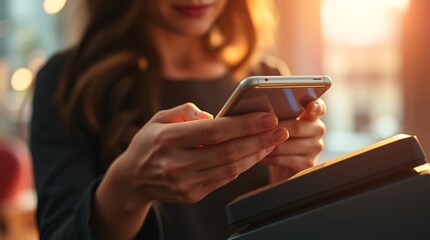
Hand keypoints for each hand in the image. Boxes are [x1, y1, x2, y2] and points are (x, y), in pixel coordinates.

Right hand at [116, 103, 288, 205]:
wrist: (132, 178)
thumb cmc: (149, 143)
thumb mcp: (159, 118)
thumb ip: (186, 112)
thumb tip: (214, 116)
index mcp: (168, 139)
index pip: (214, 132)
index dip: (244, 125)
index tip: (267, 117)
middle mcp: (176, 164)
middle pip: (228, 152)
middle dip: (259, 140)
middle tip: (281, 129)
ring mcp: (184, 183)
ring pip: (230, 168)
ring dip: (256, 154)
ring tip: (273, 141)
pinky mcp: (192, 195)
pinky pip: (224, 180)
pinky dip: (243, 166)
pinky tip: (255, 154)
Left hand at [262, 99, 326, 181]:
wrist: (282, 167)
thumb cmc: (278, 139)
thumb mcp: (279, 124)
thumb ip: (278, 114)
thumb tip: (264, 110)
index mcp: (312, 116)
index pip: (319, 107)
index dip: (315, 105)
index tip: (308, 105)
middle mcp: (318, 130)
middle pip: (297, 127)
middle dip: (275, 129)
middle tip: (259, 129)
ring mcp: (315, 148)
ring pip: (289, 144)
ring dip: (270, 145)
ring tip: (256, 144)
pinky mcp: (308, 164)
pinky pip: (286, 159)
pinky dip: (271, 158)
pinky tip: (262, 157)